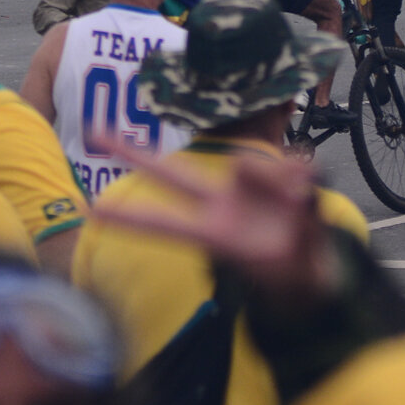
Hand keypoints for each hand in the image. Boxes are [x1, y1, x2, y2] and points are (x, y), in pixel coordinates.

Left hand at [91, 138, 334, 305]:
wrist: (313, 268)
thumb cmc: (295, 273)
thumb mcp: (298, 261)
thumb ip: (299, 219)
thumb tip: (298, 178)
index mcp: (215, 235)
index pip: (165, 226)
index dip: (130, 218)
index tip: (90, 211)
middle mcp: (218, 206)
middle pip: (169, 175)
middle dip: (133, 154)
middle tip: (93, 132)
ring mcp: (239, 189)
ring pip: (249, 165)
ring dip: (276, 181)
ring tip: (300, 205)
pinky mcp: (267, 175)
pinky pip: (284, 165)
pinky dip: (300, 178)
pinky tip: (307, 192)